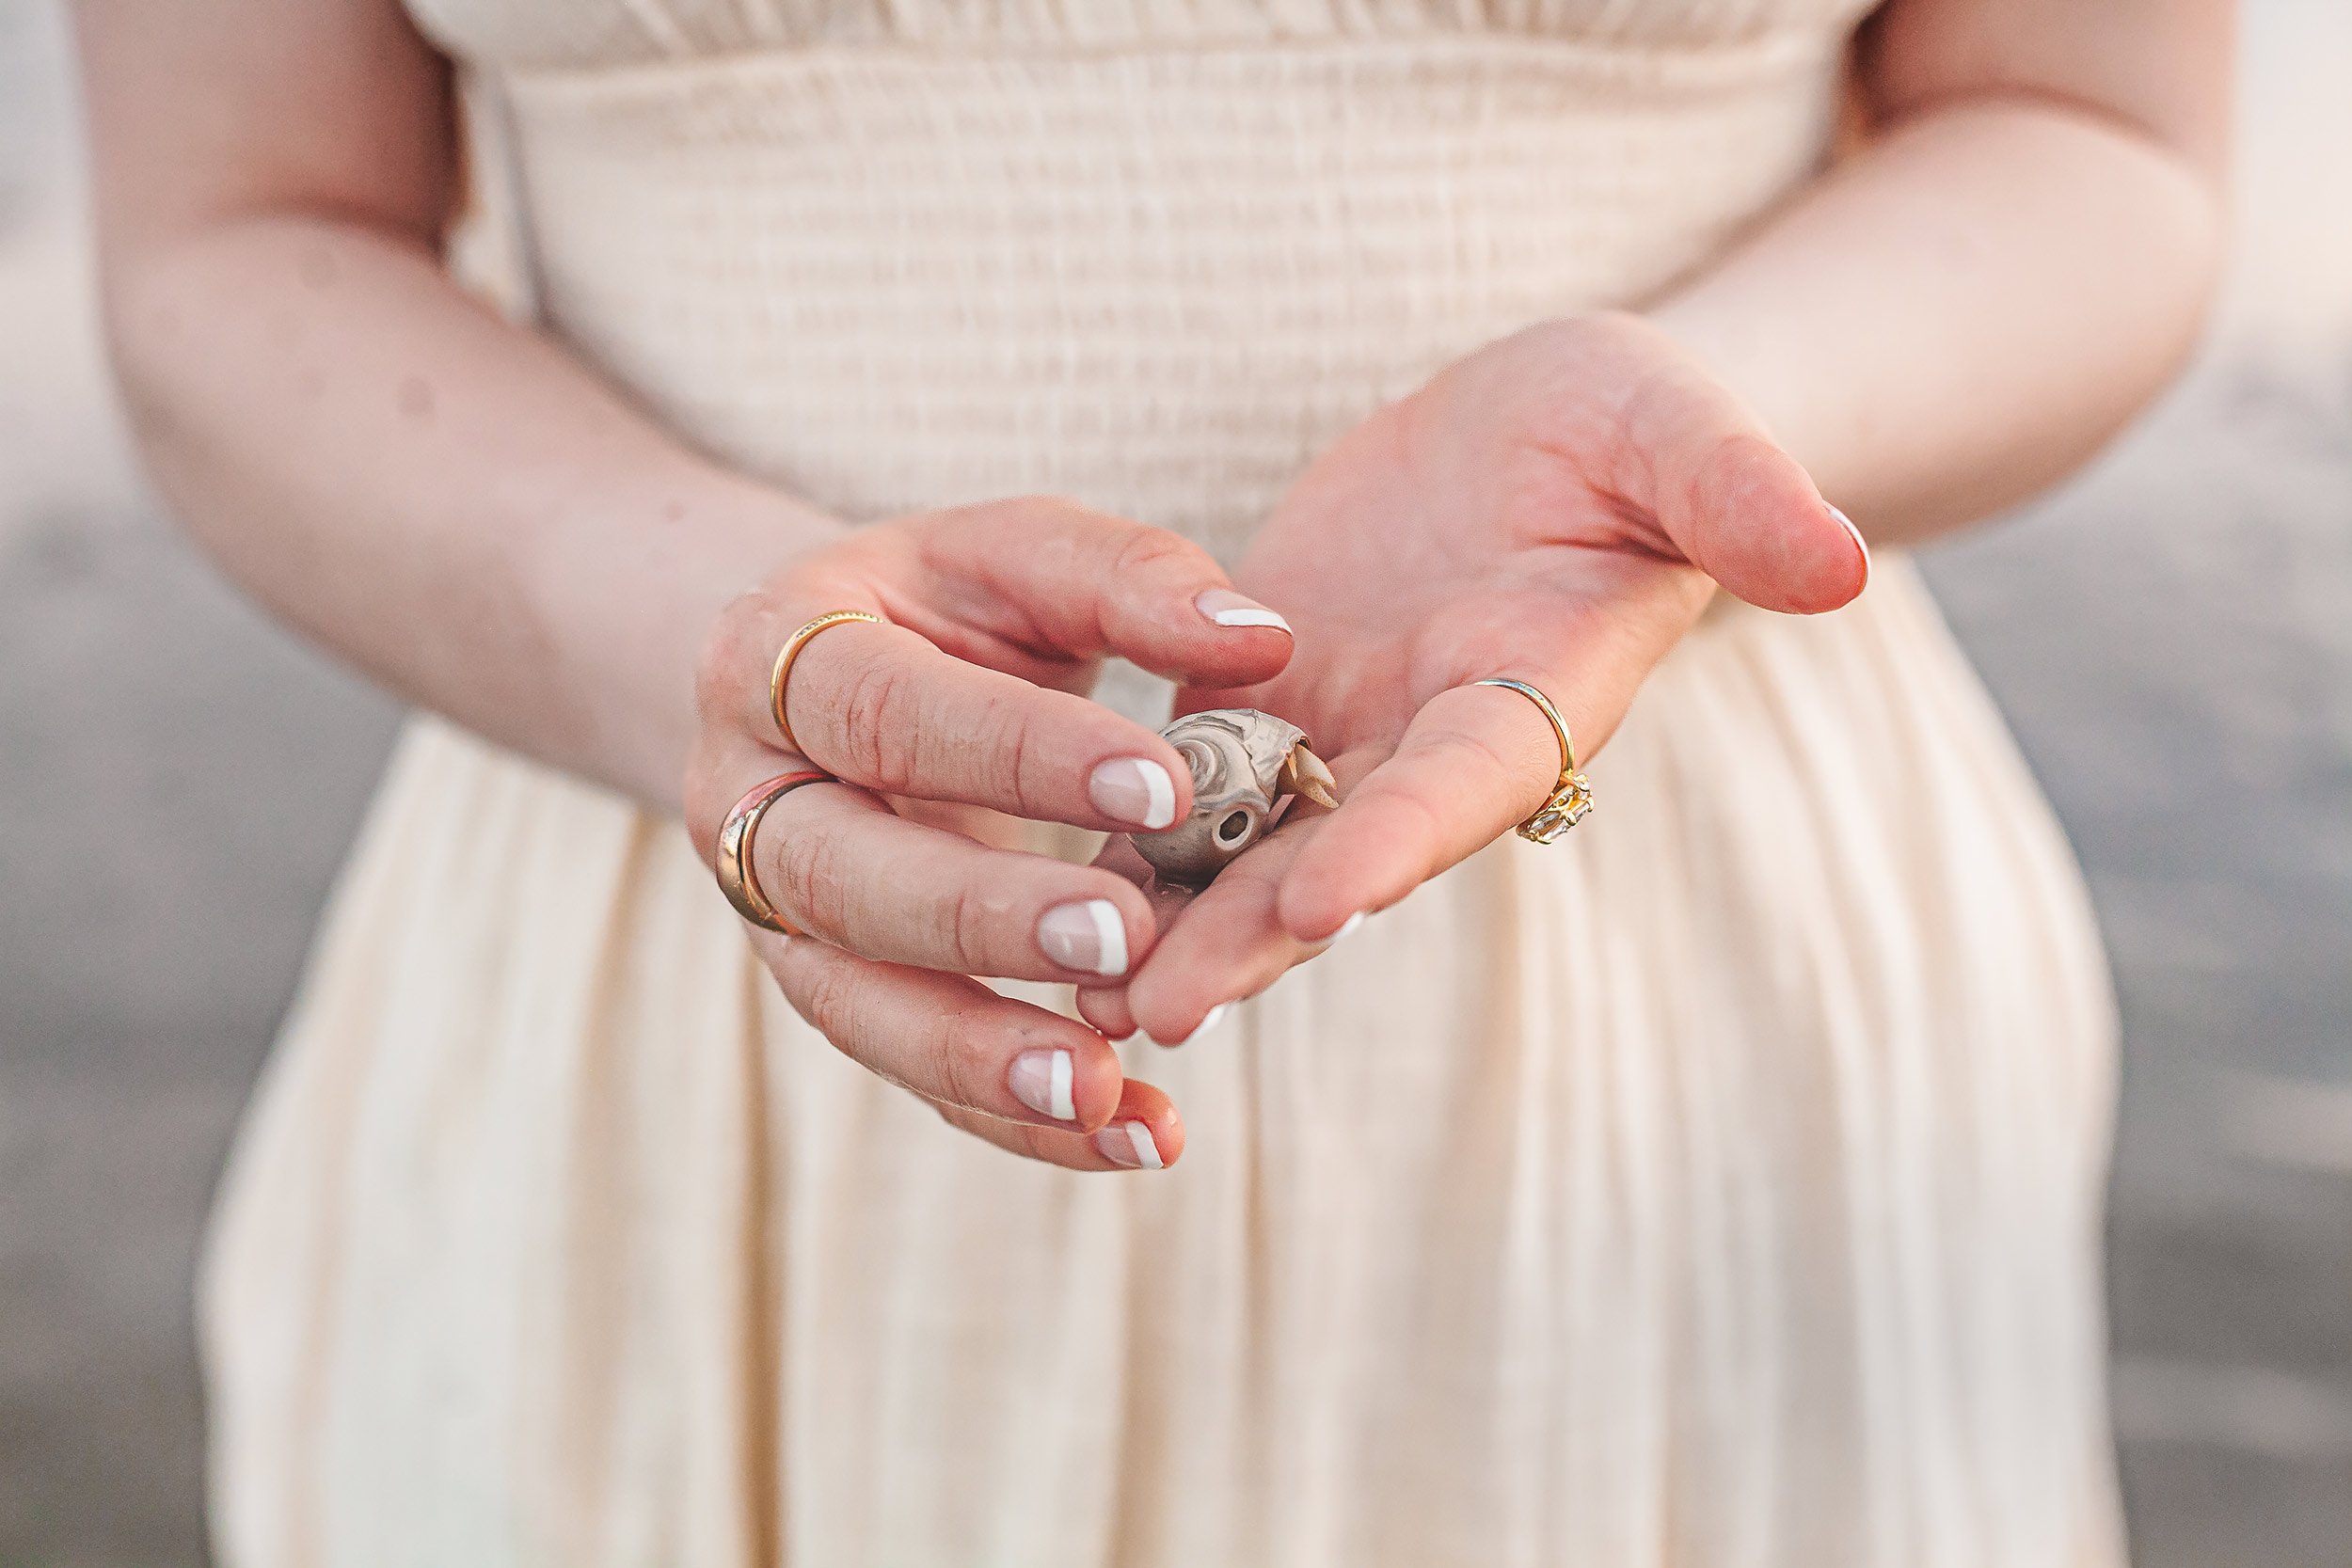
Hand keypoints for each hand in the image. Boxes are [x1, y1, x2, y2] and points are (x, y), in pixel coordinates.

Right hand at [681, 499, 1294, 1168]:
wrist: (830, 686)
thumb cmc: (943, 612)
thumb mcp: (1016, 558)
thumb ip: (1129, 580)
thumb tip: (1265, 643)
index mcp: (777, 652)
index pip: (886, 708)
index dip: (1017, 753)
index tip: (1164, 786)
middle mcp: (745, 793)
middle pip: (844, 874)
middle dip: (983, 916)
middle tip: (1122, 937)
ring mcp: (776, 914)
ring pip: (856, 1004)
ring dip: (981, 1057)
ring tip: (1105, 1088)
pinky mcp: (832, 994)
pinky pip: (912, 1074)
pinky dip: (1017, 1121)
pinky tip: (1133, 1132)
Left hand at [1078, 313, 1869, 1042]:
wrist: (1543, 429)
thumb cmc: (1629, 424)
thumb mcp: (1681, 428)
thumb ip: (1743, 495)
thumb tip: (1841, 562)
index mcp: (1541, 692)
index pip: (1471, 780)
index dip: (1405, 836)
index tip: (1327, 894)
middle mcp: (1437, 743)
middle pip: (1343, 852)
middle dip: (1255, 932)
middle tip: (1154, 1012)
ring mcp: (1351, 733)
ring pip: (1254, 842)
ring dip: (1173, 914)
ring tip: (1074, 993)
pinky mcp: (1271, 701)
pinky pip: (1191, 778)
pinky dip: (1127, 833)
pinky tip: (1038, 892)